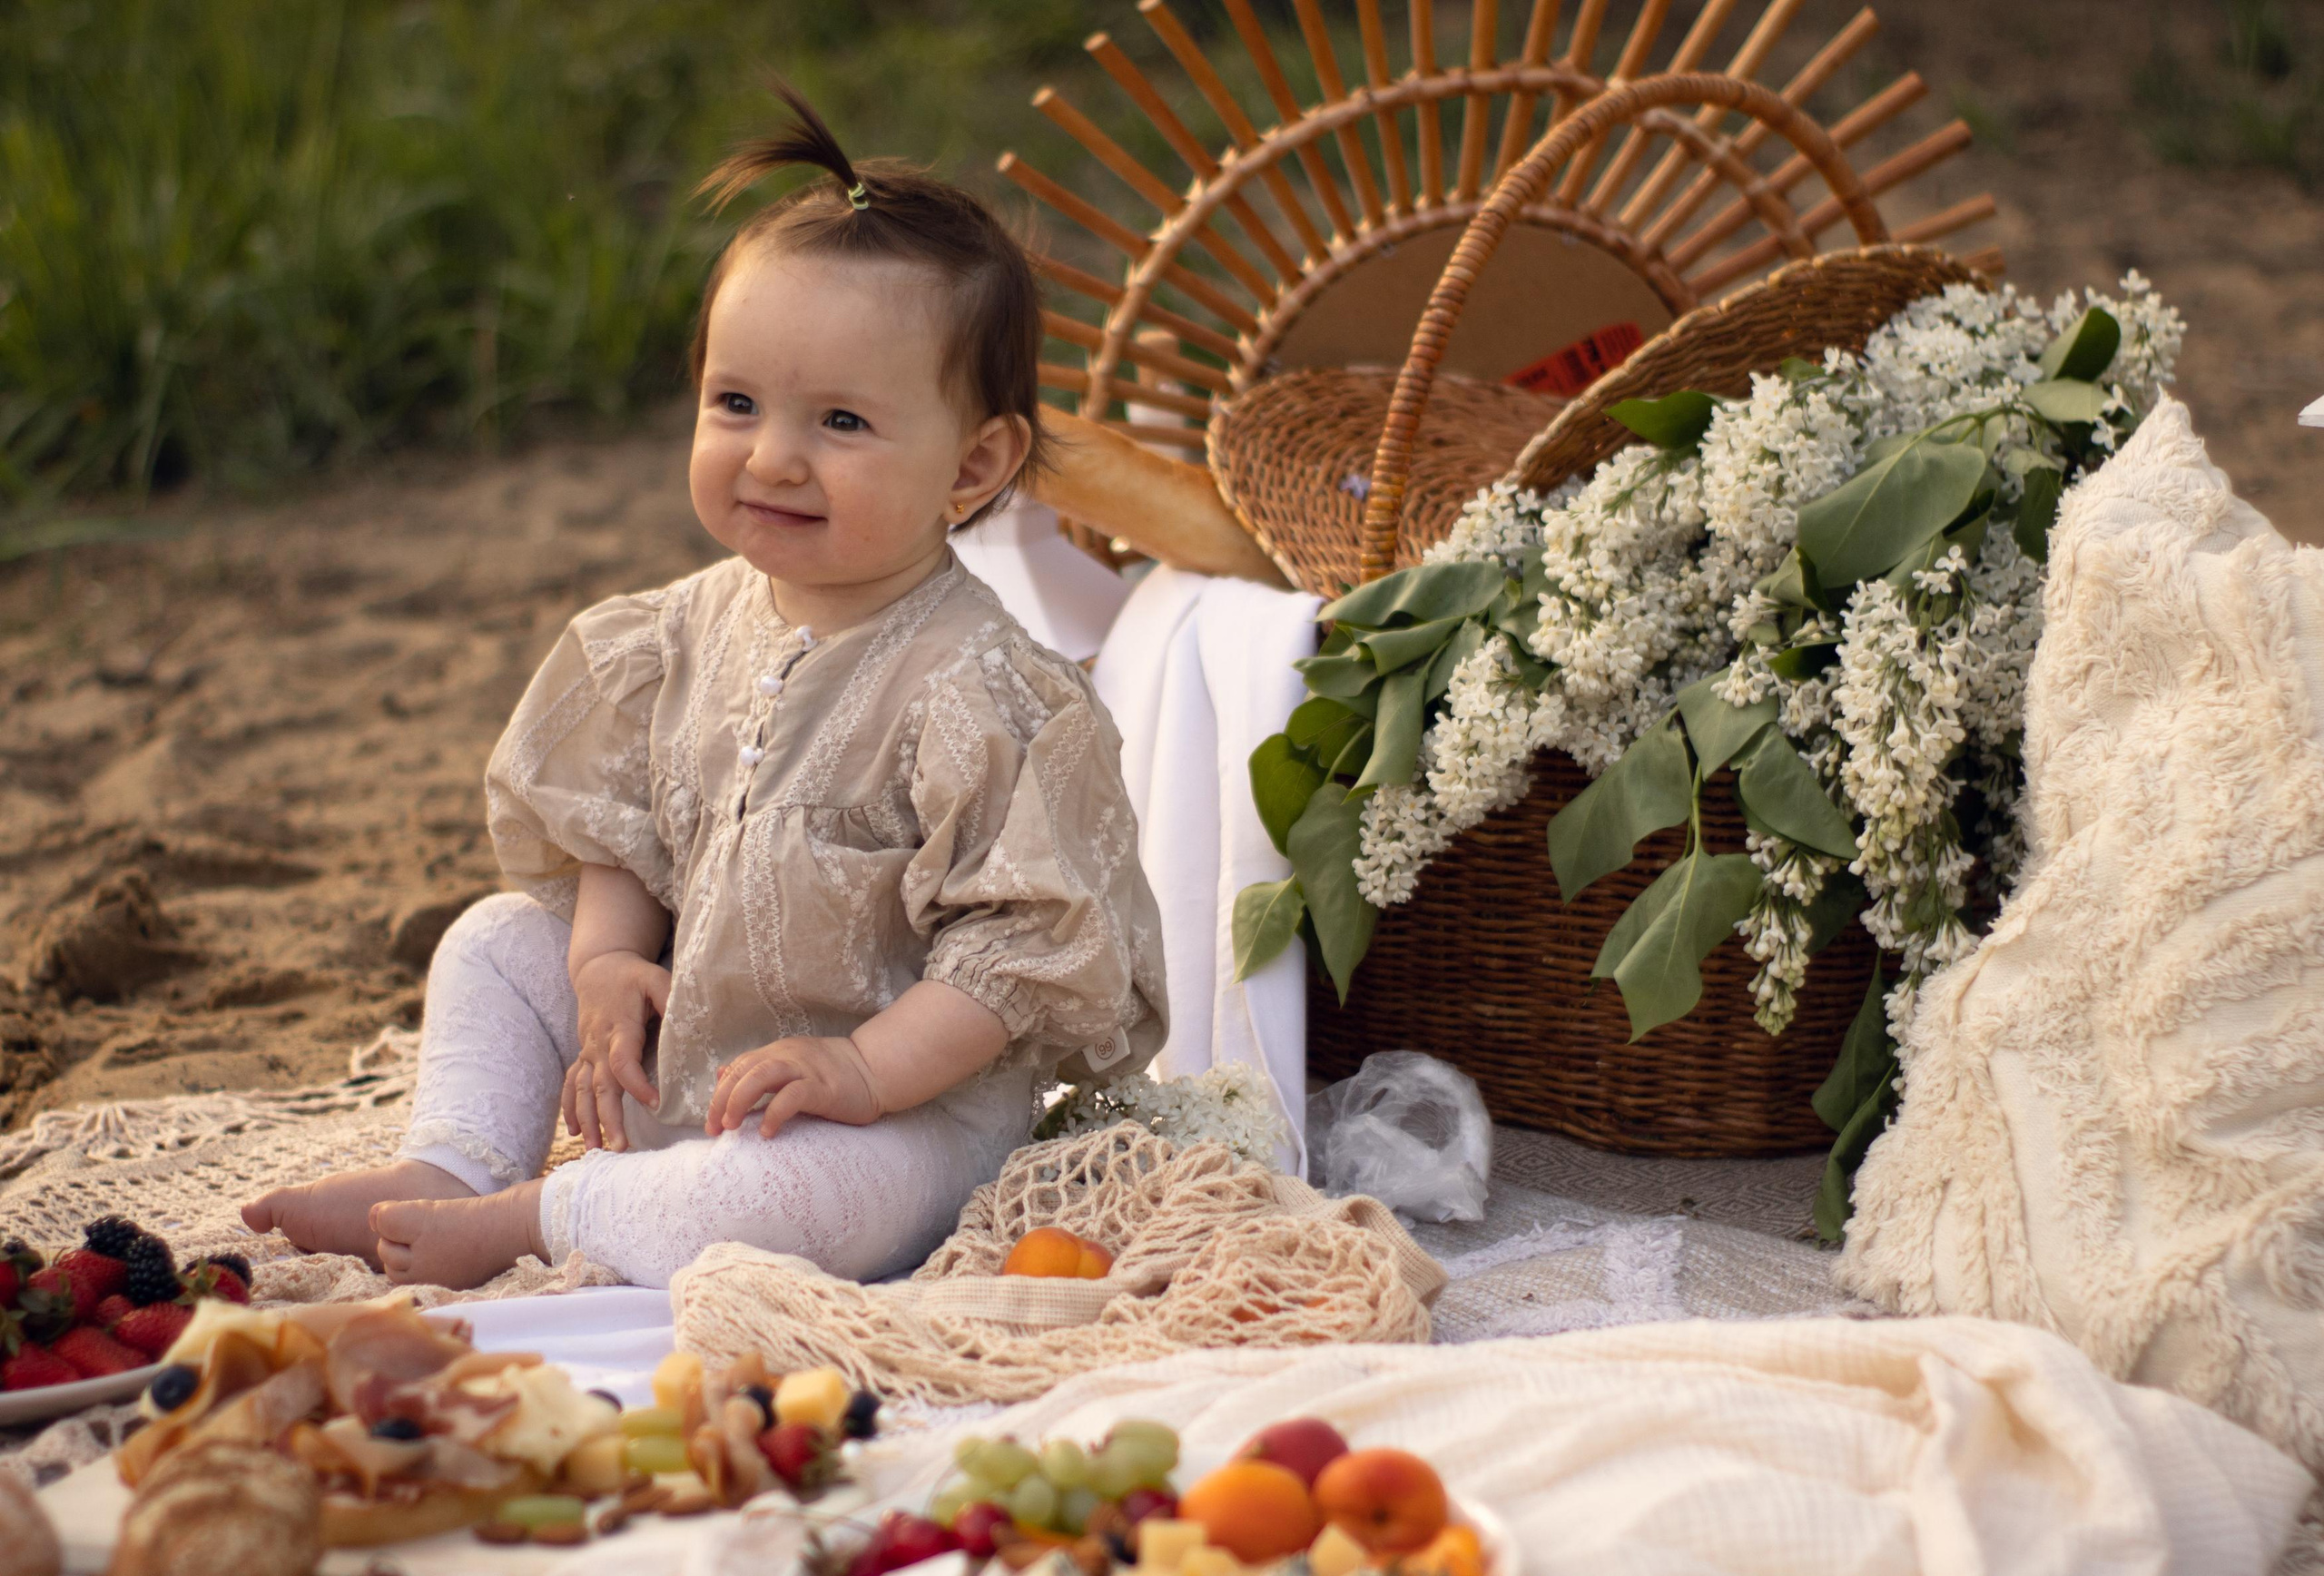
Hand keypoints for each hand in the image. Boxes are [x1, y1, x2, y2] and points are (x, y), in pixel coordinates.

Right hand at [562, 950, 669, 1151]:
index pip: (623, 1062)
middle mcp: (598, 1044)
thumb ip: (669, 998)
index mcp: (619, 1027)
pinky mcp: (584, 1056)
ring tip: (595, 1149)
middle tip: (620, 1146)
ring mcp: (588, 1052)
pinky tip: (574, 1132)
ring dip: (587, 1120)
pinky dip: (570, 1108)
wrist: (598, 969)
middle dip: (608, 1117)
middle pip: (600, 1085)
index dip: (636, 1083)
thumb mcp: (655, 978)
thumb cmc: (632, 976)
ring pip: (582, 1090)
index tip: (654, 1103)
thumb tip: (687, 1020)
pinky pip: (572, 1084)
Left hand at [705, 1036, 880, 1138]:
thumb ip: (760, 1071)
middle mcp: (788, 1056)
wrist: (876, 1070)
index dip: (719, 1094)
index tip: (712, 1123)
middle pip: (743, 1070)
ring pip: (761, 1075)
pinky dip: (775, 1114)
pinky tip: (768, 1133)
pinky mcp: (824, 1087)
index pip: (738, 1068)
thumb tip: (722, 1074)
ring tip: (732, 1126)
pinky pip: (793, 1096)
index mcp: (778, 1052)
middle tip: (716, 1128)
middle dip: (722, 1100)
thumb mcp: (791, 1068)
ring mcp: (806, 1070)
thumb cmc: (834, 1075)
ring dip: (740, 1101)